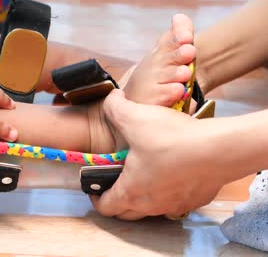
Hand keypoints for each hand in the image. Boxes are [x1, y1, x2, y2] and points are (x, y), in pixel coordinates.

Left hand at [91, 89, 226, 219]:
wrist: (219, 149)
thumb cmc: (171, 138)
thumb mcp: (134, 117)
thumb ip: (114, 108)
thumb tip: (111, 100)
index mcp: (131, 191)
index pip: (105, 207)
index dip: (95, 198)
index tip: (94, 188)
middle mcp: (151, 205)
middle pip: (126, 213)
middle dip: (116, 200)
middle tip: (114, 183)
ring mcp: (174, 205)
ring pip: (151, 209)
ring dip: (141, 198)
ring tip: (141, 177)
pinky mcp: (194, 200)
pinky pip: (174, 203)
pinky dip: (166, 193)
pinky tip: (169, 174)